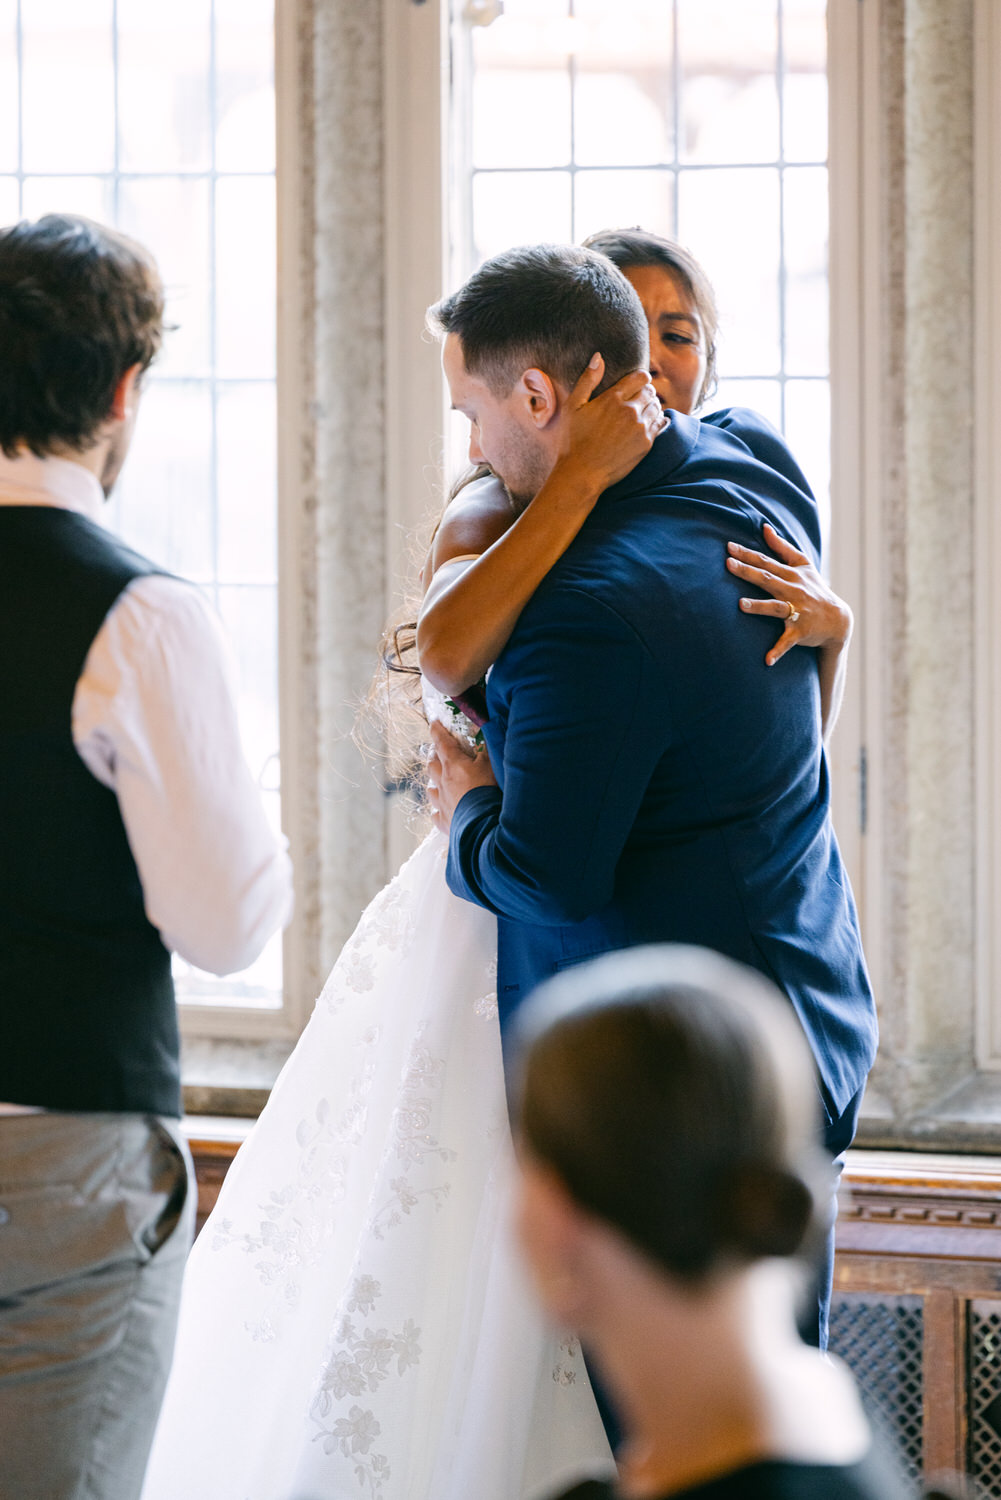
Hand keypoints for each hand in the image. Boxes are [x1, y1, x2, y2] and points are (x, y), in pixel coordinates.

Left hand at [426, 719, 497, 832]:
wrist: (484, 823)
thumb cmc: (488, 790)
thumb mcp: (491, 765)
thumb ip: (486, 751)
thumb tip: (484, 741)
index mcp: (454, 765)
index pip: (442, 743)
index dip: (437, 731)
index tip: (433, 723)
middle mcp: (443, 782)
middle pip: (432, 766)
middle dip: (435, 758)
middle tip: (439, 755)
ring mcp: (442, 803)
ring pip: (431, 790)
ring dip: (434, 783)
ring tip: (438, 782)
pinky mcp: (445, 821)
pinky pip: (437, 814)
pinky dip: (439, 810)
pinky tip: (443, 810)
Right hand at [553, 354, 666, 495]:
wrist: (581, 474)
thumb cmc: (572, 441)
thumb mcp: (572, 407)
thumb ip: (587, 380)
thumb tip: (598, 356)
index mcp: (612, 398)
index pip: (640, 377)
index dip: (640, 378)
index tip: (636, 383)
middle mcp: (629, 410)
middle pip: (650, 390)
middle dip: (646, 391)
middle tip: (638, 399)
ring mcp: (640, 428)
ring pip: (657, 406)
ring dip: (651, 405)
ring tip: (641, 412)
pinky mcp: (646, 444)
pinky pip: (660, 423)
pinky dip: (656, 420)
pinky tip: (647, 424)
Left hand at [726, 522, 853, 666]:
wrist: (838, 619)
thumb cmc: (815, 589)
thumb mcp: (803, 565)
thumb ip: (782, 547)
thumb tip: (764, 527)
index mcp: (791, 575)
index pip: (766, 562)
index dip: (747, 554)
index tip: (728, 547)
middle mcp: (793, 590)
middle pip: (767, 579)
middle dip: (747, 572)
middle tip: (728, 564)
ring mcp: (797, 611)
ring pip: (776, 607)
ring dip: (759, 607)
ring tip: (741, 605)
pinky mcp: (800, 631)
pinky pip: (787, 642)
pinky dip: (778, 650)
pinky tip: (766, 660)